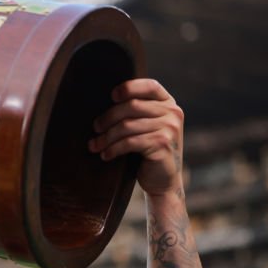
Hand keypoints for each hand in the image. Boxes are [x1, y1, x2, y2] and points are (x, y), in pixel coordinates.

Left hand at [88, 79, 184, 197]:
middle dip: (108, 117)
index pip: (150, 86)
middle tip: (95, 128)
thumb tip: (105, 103)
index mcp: (168, 103)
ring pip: (127, 126)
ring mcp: (170, 128)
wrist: (162, 180)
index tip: (112, 96)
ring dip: (106, 137)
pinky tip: (105, 155)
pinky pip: (130, 142)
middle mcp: (172, 113)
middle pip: (132, 106)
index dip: (130, 87)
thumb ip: (136, 112)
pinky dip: (114, 148)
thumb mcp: (146, 127)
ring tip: (95, 145)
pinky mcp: (162, 144)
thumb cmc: (148, 151)